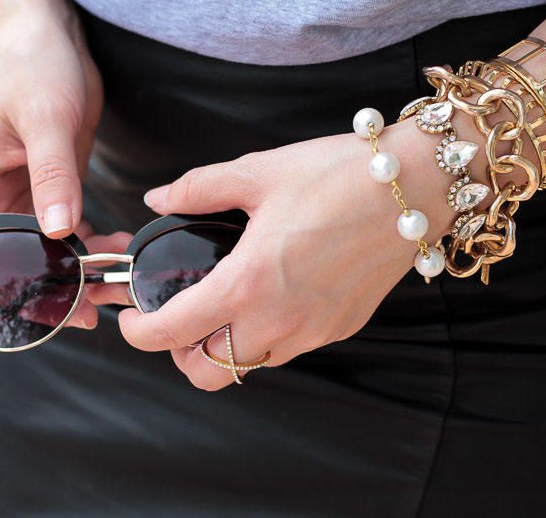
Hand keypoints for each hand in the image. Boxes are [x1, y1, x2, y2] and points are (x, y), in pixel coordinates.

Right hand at [0, 6, 102, 328]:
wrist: (54, 42)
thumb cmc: (33, 69)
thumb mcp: (44, 119)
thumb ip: (53, 175)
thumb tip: (59, 231)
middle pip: (6, 265)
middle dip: (40, 295)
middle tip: (84, 312)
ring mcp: (27, 198)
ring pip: (45, 255)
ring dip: (77, 277)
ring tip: (113, 288)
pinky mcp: (57, 190)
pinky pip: (73, 233)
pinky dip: (95, 248)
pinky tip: (121, 251)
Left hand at [118, 119, 470, 389]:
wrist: (415, 188)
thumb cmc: (338, 176)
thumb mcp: (258, 171)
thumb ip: (198, 188)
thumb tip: (159, 197)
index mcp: (247, 283)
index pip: (171, 333)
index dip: (136, 333)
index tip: (130, 320)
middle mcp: (278, 320)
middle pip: (206, 374)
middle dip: (179, 356)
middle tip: (177, 318)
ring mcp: (312, 331)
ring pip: (248, 367)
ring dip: (223, 349)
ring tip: (223, 308)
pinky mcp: (339, 328)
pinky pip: (287, 350)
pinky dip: (264, 338)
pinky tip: (270, 297)